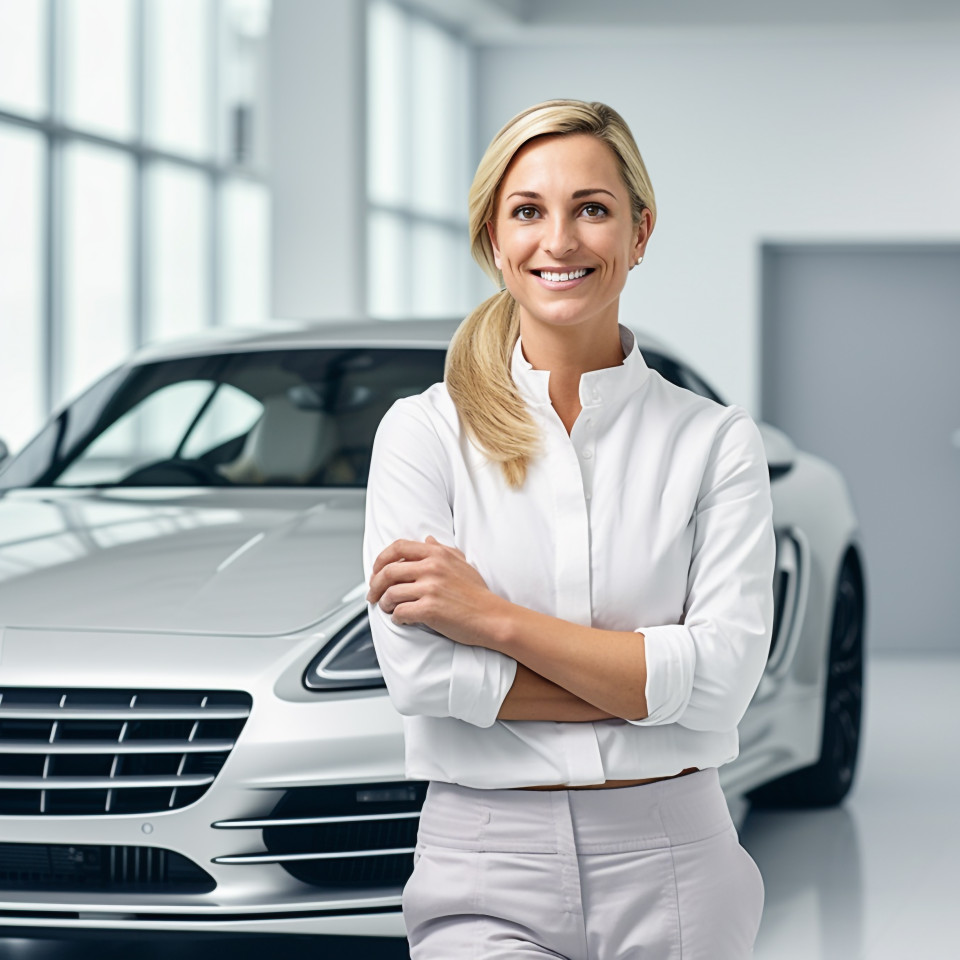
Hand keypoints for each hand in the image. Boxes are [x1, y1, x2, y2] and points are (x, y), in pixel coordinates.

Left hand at [366, 536, 504, 647]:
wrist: (491, 616)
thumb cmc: (477, 593)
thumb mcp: (461, 563)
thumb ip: (442, 549)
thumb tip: (427, 539)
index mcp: (437, 554)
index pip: (398, 547)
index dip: (380, 559)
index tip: (376, 571)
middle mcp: (432, 568)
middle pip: (388, 571)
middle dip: (375, 585)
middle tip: (373, 594)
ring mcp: (430, 588)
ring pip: (391, 593)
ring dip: (384, 603)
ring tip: (388, 608)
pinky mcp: (429, 609)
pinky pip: (400, 612)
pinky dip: (396, 617)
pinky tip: (401, 619)